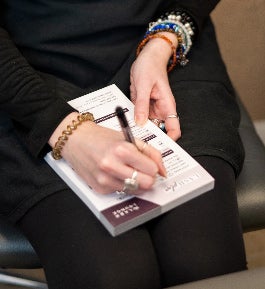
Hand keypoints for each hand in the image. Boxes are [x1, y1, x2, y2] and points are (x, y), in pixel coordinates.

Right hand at [49, 112, 165, 193]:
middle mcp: (112, 166)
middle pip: (146, 184)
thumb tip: (163, 171)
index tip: (148, 164)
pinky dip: (122, 184)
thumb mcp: (129, 138)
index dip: (153, 167)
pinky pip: (121, 192)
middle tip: (142, 170)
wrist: (75, 140)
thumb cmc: (102, 137)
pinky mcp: (100, 188)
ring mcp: (105, 180)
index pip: (152, 170)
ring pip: (135, 191)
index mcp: (122, 150)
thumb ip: (151, 153)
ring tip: (126, 170)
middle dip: (148, 178)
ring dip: (136, 182)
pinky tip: (114, 173)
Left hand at [130, 32, 180, 140]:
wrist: (146, 57)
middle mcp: (160, 110)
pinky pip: (138, 118)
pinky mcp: (142, 107)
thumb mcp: (144, 85)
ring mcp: (151, 109)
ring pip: (147, 126)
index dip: (170, 140)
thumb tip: (140, 123)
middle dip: (150, 138)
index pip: (174, 128)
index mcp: (167, 106)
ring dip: (139, 131)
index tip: (159, 147)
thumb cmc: (150, 67)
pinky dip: (133, 122)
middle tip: (138, 145)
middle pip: (159, 130)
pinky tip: (125, 126)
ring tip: (129, 137)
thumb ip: (142, 105)